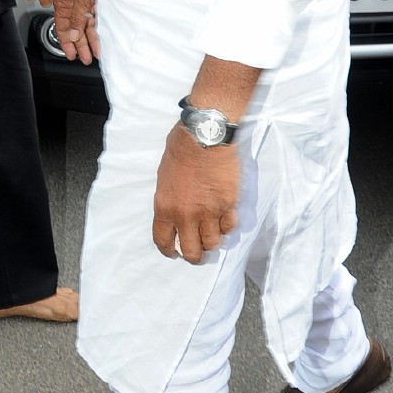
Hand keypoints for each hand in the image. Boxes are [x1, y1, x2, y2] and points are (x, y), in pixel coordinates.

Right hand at [52, 0, 99, 64]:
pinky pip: (94, 19)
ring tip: (93, 53)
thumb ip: (77, 18)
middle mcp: (72, 5)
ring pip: (86, 26)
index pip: (62, 28)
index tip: (71, 54)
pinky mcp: (94, 2)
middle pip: (75, 30)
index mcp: (62, 4)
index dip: (66, 42)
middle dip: (80, 45)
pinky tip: (100, 39)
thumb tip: (74, 35)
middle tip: (84, 58)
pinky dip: (97, 30)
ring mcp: (84, 3)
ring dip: (90, 40)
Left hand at [152, 128, 240, 263]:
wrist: (205, 136)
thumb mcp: (164, 176)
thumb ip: (169, 198)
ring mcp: (209, 212)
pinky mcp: (228, 205)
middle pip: (191, 250)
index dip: (168, 251)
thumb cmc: (181, 149)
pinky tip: (225, 219)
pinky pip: (229, 226)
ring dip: (212, 241)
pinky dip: (227, 226)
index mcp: (165, 207)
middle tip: (197, 254)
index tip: (173, 253)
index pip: (163, 240)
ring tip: (212, 234)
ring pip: (213, 243)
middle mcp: (186, 215)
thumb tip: (175, 210)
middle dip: (194, 256)